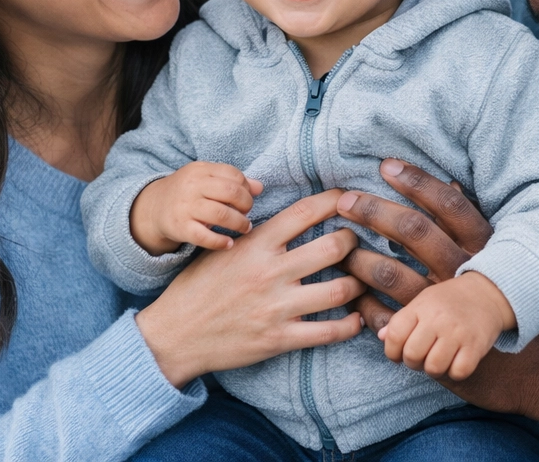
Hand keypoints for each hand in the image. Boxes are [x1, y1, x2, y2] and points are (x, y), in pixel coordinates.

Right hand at [131, 161, 263, 254]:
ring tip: (245, 227)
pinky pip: (205, 236)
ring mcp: (185, 207)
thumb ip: (232, 181)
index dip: (246, 187)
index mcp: (201, 170)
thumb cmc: (188, 192)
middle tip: (247, 213)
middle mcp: (193, 186)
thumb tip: (260, 187)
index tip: (248, 198)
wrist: (154, 208)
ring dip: (239, 223)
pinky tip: (229, 243)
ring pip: (221, 214)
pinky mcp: (180, 227)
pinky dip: (221, 242)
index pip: (233, 174)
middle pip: (230, 192)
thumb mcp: (207, 179)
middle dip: (246, 204)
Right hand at [136, 189, 365, 386]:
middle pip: (333, 247)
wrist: (175, 333)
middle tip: (358, 240)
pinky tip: (357, 318)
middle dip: (354, 241)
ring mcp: (277, 307)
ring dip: (358, 282)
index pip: (306, 212)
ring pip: (339, 290)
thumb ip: (259, 233)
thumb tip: (295, 216)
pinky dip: (350, 325)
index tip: (349, 199)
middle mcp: (270, 272)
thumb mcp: (225, 247)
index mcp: (257, 243)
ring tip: (363, 277)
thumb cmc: (199, 285)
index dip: (335, 200)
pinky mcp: (279, 339)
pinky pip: (328, 332)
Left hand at [336, 158, 492, 330]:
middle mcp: (459, 271)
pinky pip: (384, 315)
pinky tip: (348, 287)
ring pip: (392, 273)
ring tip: (336, 244)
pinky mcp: (422, 331)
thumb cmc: (481, 278)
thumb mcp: (481, 247)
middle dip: (375, 212)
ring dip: (359, 258)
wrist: (496, 341)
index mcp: (478, 245)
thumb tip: (453, 183)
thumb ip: (464, 217)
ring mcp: (439, 302)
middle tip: (345, 201)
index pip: (448, 205)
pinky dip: (362, 301)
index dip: (418, 182)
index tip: (385, 166)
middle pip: (414, 232)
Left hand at [378, 272, 513, 379]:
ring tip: (439, 357)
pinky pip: (458, 372)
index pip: (395, 335)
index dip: (392, 351)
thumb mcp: (422, 302)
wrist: (486, 293)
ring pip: (434, 368)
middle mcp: (438, 318)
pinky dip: (455, 372)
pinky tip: (456, 360)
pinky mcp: (476, 346)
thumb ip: (401, 320)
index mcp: (421, 307)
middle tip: (422, 355)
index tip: (399, 353)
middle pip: (412, 355)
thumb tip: (382, 337)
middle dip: (413, 362)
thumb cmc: (449, 301)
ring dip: (434, 369)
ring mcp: (458, 332)